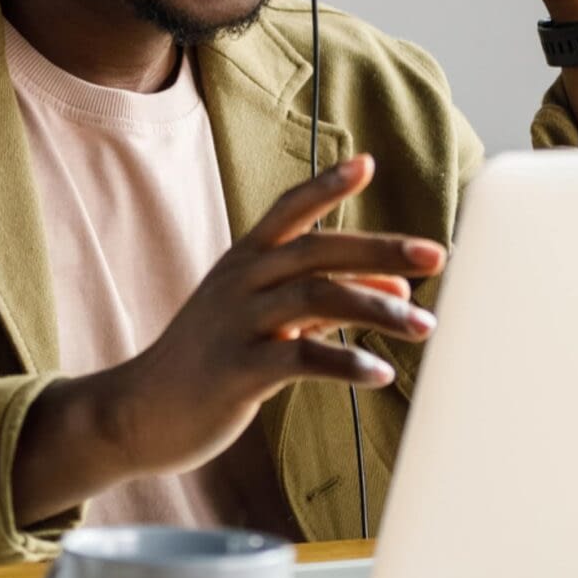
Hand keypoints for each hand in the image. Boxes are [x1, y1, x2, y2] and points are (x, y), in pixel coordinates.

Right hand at [13, 156, 443, 519]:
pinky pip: (300, 358)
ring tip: (425, 326)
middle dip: (380, 249)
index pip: (288, 210)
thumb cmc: (211, 361)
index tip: (368, 164)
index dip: (327, 186)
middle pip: (317, 250)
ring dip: (377, 308)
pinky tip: (380, 373)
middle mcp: (240, 282)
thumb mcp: (266, 319)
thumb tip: (398, 288)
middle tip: (436, 255)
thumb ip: (327, 301)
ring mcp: (237, 324)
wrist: (141, 412)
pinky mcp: (238, 370)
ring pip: (315, 298)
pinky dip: (346, 362)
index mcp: (244, 261)